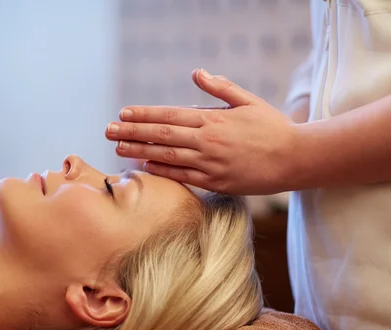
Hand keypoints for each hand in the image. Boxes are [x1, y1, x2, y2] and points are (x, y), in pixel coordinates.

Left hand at [105, 69, 299, 194]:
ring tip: (118, 148)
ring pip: (167, 156)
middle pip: (162, 135)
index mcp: (213, 120)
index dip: (144, 115)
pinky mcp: (216, 182)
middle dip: (132, 132)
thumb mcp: (248, 101)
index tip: (123, 113)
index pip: (170, 115)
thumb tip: (196, 72)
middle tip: (108, 130)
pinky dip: (162, 171)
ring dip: (140, 151)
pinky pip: (183, 177)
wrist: (296, 159)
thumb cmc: (272, 127)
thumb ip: (220, 88)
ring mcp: (210, 164)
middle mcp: (207, 141)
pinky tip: (144, 166)